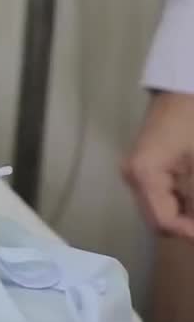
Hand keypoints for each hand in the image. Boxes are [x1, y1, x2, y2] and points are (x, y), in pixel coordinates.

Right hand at [123, 91, 193, 240]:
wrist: (182, 89)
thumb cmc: (192, 121)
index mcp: (144, 175)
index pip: (163, 222)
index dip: (190, 233)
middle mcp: (133, 178)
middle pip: (158, 220)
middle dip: (186, 225)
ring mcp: (136, 173)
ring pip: (160, 211)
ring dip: (184, 214)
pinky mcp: (143, 168)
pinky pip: (160, 197)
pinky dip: (181, 202)